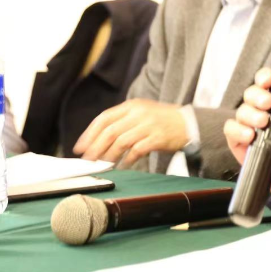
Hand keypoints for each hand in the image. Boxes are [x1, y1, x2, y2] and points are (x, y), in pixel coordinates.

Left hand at [74, 99, 188, 167]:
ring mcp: (149, 125)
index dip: (89, 134)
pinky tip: (123, 165)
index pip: (104, 118)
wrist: (190, 123)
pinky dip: (127, 160)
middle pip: (110, 131)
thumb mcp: (141, 114)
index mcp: (132, 106)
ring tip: (104, 164)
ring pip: (121, 142)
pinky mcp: (158, 138)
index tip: (80, 147)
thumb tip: (98, 140)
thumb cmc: (163, 121)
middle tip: (88, 160)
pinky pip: (137, 151)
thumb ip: (122, 122)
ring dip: (109, 155)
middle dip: (95, 148)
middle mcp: (139, 113)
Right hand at [224, 67, 270, 195]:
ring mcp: (249, 127)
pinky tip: (250, 135)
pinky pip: (231, 132)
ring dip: (249, 114)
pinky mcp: (240, 144)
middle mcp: (261, 113)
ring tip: (262, 122)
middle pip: (250, 95)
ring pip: (240, 112)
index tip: (268, 79)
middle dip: (256, 96)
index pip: (266, 84)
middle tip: (267, 103)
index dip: (264, 78)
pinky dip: (238, 131)